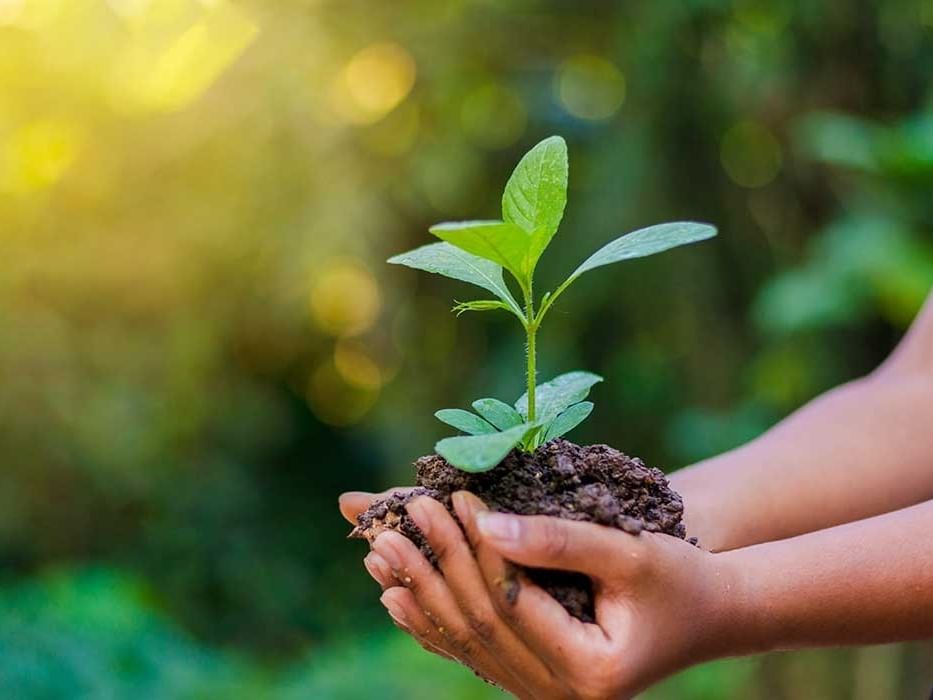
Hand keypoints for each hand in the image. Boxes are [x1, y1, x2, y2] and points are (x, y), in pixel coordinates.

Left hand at [343, 490, 740, 698]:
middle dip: (435, 570)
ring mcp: (545, 695)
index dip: (475, 550)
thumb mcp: (629, 553)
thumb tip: (486, 523)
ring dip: (421, 595)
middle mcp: (562, 698)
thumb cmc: (679, 579)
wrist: (708, 616)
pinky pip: (475, 653)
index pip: (512, 605)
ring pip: (468, 643)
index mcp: (590, 673)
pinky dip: (433, 622)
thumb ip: (560, 541)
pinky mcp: (535, 680)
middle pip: (480, 627)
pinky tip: (396, 597)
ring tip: (378, 555)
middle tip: (393, 524)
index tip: (448, 498)